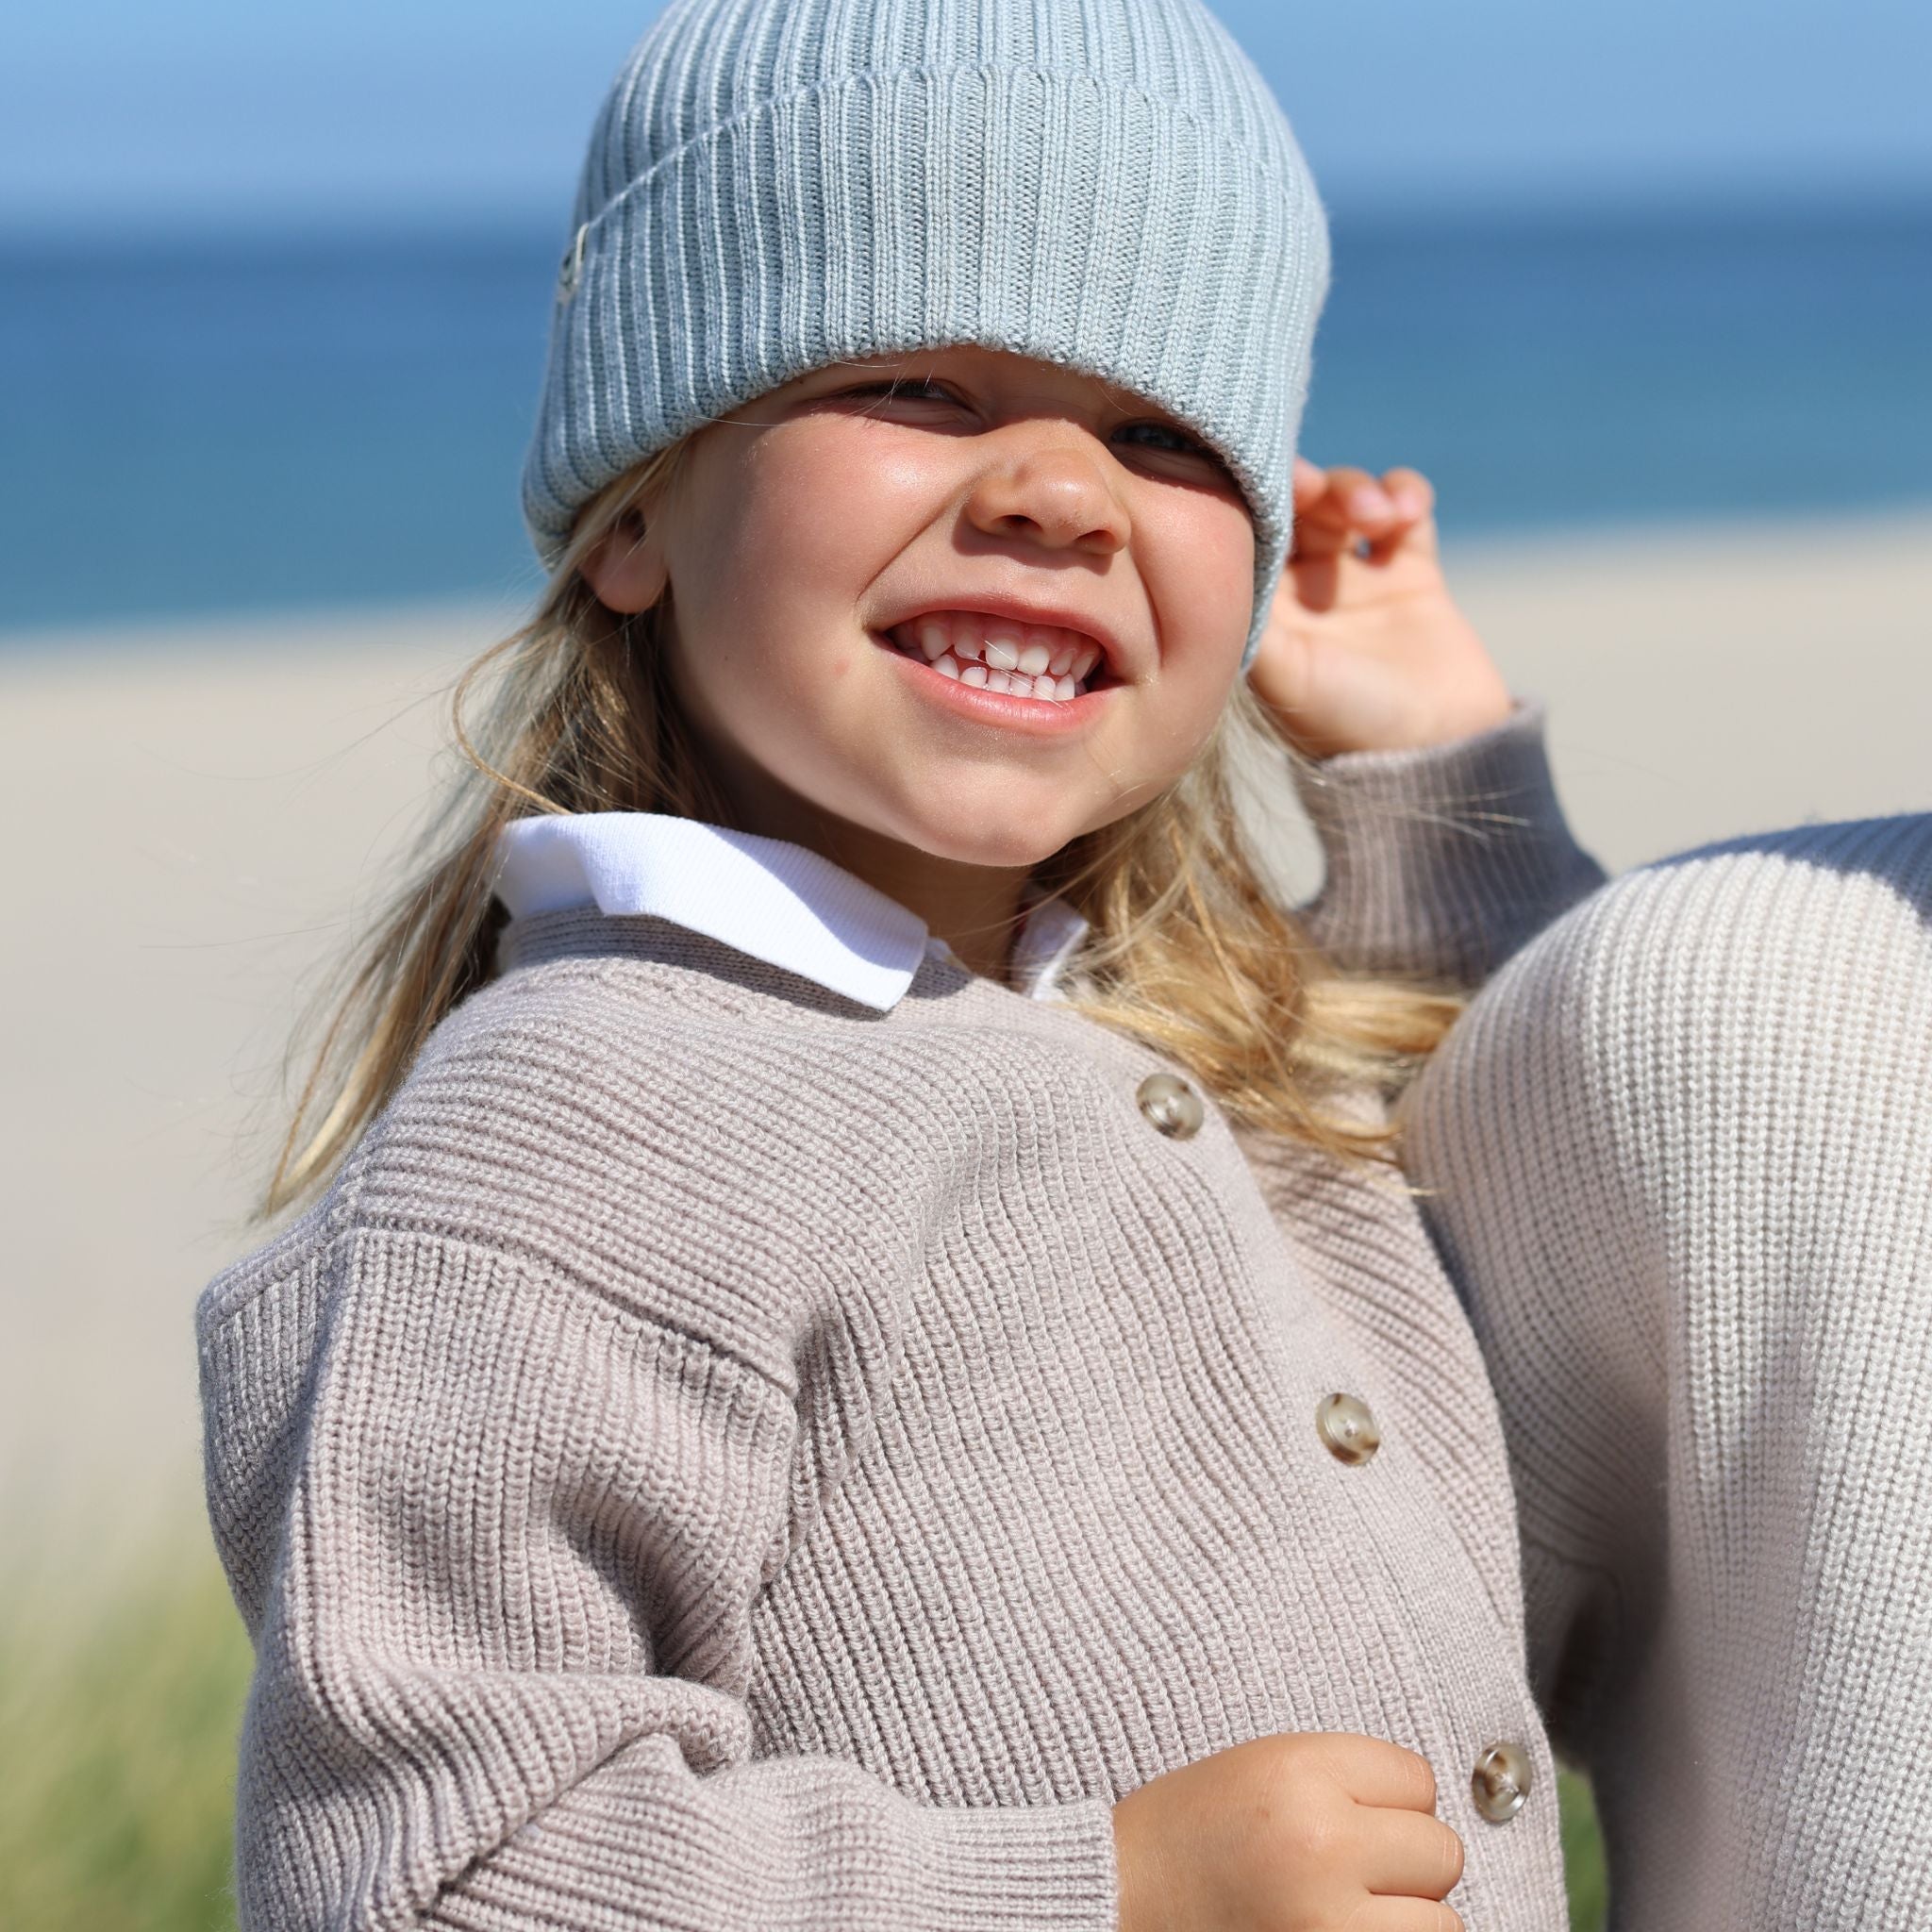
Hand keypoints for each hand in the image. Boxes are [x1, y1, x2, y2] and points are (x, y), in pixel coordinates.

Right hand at [1111, 1730, 1463, 1931]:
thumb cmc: (1187, 1834)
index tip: (1355, 1817)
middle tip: (1352, 1869)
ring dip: (1408, 1918)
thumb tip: (1432, 1809)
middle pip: (1440, 1850)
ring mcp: (1328, 1923)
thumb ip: (1344, 1779)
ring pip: (1443, 1921)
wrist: (1118, 1899)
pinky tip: (1343, 1931)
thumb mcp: (1260, 1768)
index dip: (1390, 1801)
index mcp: (1299, 1773)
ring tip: (1348, 1908)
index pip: (1418, 1779)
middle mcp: (1322, 1843)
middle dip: (1405, 1862)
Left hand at [1247, 457, 1514, 760]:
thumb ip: (1252, 615)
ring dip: (1356, 491)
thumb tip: (1211, 554)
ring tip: (1374, 518)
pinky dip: (1404, 493)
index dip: (1254, 500)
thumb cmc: (1346, 720)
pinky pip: (1405, 507)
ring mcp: (1357, 576)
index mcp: (1262, 611)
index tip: (1267, 486)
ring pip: (1346, 499)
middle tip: (1314, 489)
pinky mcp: (1411, 570)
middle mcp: (1303, 589)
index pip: (1246, 534)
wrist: (1435, 749)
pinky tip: (1406, 511)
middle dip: (1306, 487)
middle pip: (1295, 507)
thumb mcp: (1284, 673)